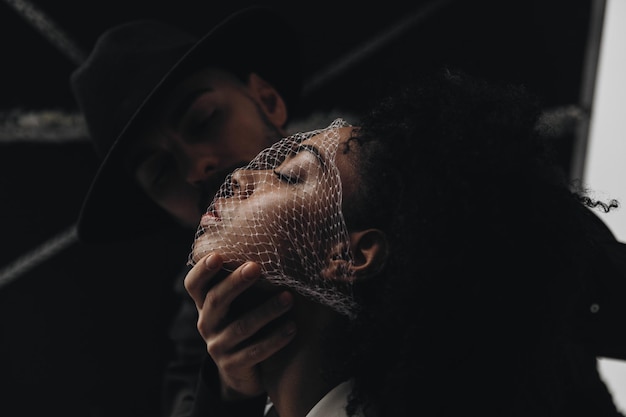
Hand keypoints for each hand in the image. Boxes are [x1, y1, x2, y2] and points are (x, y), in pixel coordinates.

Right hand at [184, 253, 295, 399]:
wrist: (244, 370)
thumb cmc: (246, 319)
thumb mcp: (240, 300)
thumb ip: (247, 276)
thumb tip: (275, 239)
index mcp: (205, 303)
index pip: (194, 284)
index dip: (202, 270)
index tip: (218, 255)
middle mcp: (206, 323)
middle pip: (216, 300)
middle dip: (236, 282)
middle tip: (256, 267)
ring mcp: (217, 346)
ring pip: (241, 327)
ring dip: (266, 311)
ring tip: (289, 298)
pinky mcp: (232, 366)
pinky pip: (254, 352)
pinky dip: (275, 339)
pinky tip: (293, 328)